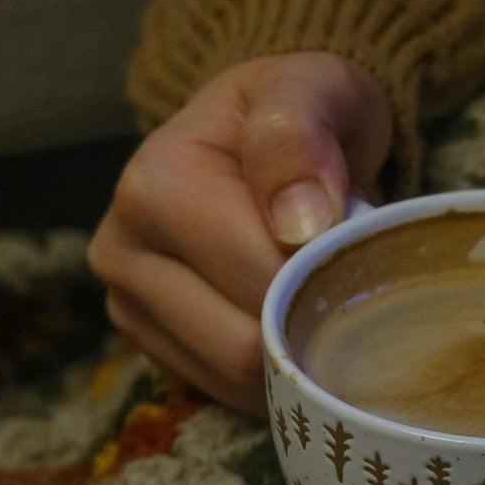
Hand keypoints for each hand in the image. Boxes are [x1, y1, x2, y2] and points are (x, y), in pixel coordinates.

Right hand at [89, 52, 391, 412]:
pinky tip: (300, 332)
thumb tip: (299, 222)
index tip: (363, 259)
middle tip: (356, 291)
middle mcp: (121, 252)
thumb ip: (298, 139)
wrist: (267, 131)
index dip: (323, 283)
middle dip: (309, 327)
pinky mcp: (150, 345)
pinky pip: (224, 394)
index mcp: (152, 188)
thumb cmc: (300, 108)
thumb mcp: (311, 90)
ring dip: (294, 360)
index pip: (256, 281)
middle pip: (237, 346)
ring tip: (328, 305)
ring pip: (231, 381)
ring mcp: (128, 305)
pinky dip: (273, 379)